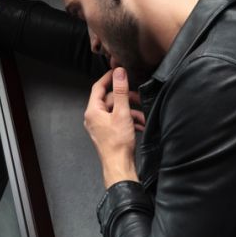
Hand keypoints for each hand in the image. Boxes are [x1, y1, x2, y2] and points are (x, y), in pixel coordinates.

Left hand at [83, 67, 141, 187]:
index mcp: (93, 111)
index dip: (109, 77)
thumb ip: (121, 92)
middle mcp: (94, 118)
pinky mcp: (107, 133)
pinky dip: (129, 121)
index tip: (118, 70)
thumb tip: (119, 73)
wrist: (119, 165)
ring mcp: (100, 126)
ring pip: (116, 111)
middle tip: (138, 99)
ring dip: (130, 112)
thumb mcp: (122, 113)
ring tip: (142, 117)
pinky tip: (139, 125)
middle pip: (110, 100)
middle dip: (126, 99)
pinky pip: (117, 121)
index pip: (98, 87)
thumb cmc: (118, 143)